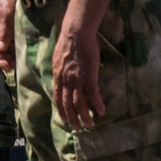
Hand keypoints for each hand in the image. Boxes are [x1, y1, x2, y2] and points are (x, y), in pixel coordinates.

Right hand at [0, 0, 16, 73]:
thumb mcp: (5, 14)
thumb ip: (4, 31)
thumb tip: (0, 48)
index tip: (7, 67)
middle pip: (0, 50)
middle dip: (6, 60)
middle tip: (15, 69)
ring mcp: (8, 30)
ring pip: (9, 48)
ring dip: (13, 57)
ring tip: (20, 65)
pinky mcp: (16, 28)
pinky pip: (16, 42)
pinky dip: (18, 49)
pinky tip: (25, 55)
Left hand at [53, 13, 105, 128]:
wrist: (76, 33)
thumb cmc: (68, 41)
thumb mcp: (59, 57)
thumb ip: (60, 68)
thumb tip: (61, 74)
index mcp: (58, 77)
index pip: (58, 98)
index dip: (62, 110)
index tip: (65, 119)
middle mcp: (66, 81)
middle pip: (68, 104)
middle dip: (72, 118)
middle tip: (77, 128)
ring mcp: (77, 80)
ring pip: (80, 103)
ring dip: (85, 116)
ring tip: (90, 125)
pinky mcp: (89, 76)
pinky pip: (93, 95)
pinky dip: (97, 105)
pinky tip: (101, 111)